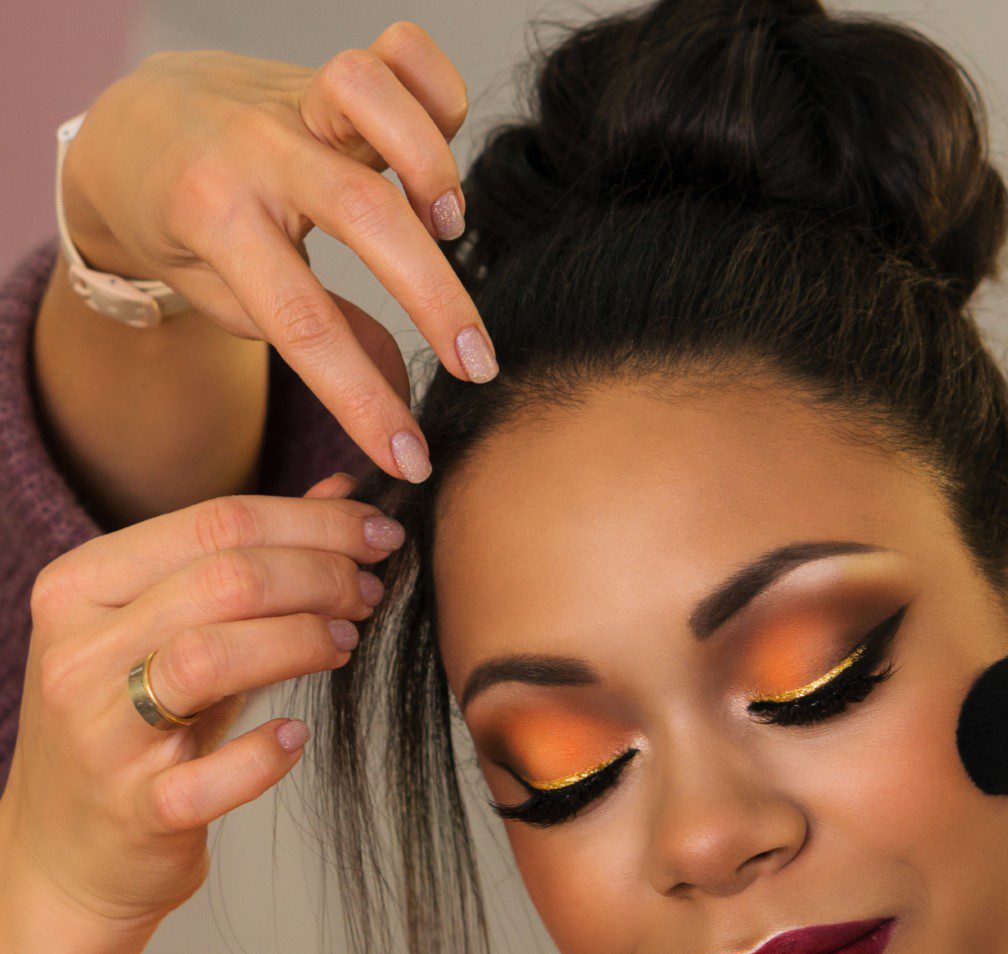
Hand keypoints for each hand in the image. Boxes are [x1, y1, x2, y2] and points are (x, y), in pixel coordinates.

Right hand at [0, 472, 394, 953]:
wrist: (66, 853)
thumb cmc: (132, 727)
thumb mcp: (172, 630)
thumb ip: (250, 561)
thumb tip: (344, 493)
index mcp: (80, 588)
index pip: (214, 522)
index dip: (315, 522)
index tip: (380, 534)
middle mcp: (78, 652)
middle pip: (224, 580)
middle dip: (322, 575)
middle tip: (372, 592)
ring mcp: (100, 734)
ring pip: (211, 656)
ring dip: (302, 641)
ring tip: (346, 645)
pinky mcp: (134, 810)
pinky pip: (211, 774)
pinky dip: (265, 754)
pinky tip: (295, 737)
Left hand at [58, 23, 493, 483]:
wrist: (138, 125)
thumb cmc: (187, 226)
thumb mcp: (225, 297)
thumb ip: (317, 342)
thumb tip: (401, 408)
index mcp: (216, 220)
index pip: (302, 325)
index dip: (364, 403)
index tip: (410, 457)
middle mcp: (258, 150)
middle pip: (361, 216)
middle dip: (436, 300)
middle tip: (478, 365)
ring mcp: (296, 101)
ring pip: (369, 95)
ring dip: (430, 164)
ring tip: (448, 225)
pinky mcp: (334, 75)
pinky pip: (400, 51)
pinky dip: (437, 90)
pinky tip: (445, 149)